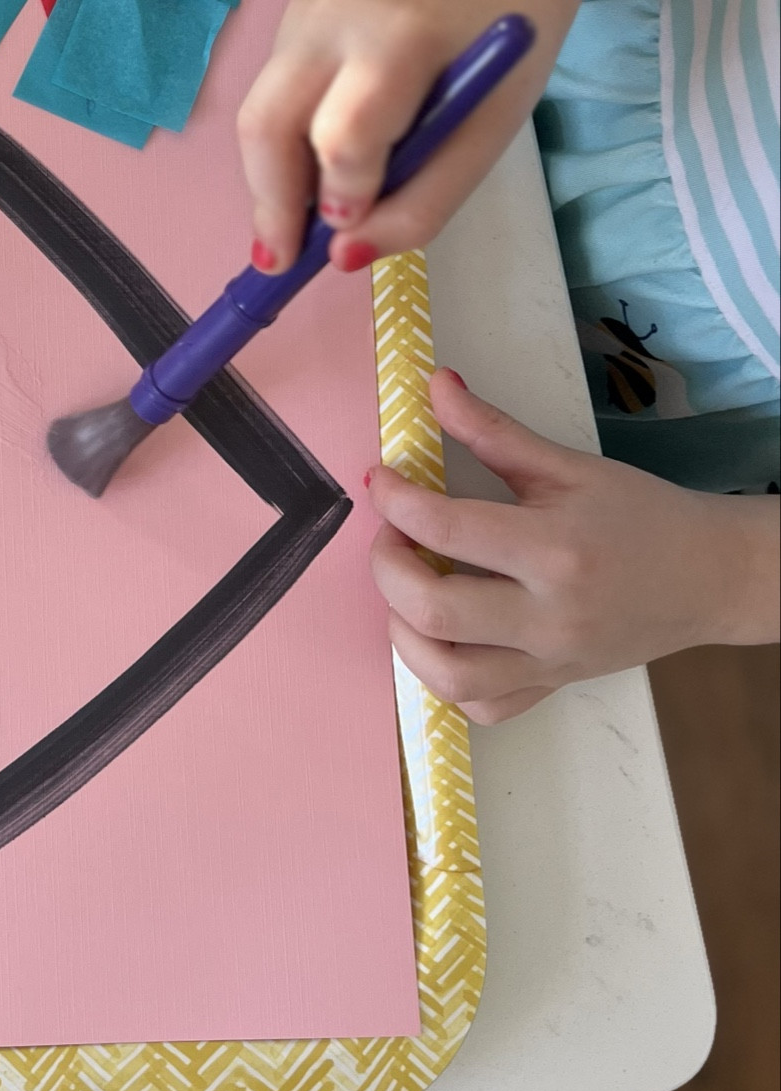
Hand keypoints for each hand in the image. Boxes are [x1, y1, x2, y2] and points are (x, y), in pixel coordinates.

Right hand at [236, 0, 552, 273]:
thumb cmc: (500, 62)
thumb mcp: (486, 142)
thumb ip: (421, 206)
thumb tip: (342, 256)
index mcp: (403, 33)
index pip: (344, 132)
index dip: (338, 193)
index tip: (343, 236)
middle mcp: (336, 11)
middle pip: (269, 122)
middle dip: (269, 202)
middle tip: (278, 262)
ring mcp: (305, 9)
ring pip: (259, 114)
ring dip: (272, 178)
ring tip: (304, 217)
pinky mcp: (290, 16)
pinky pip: (270, 98)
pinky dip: (284, 146)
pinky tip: (321, 160)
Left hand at [368, 369, 780, 723]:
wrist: (709, 577)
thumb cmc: (640, 515)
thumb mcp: (569, 465)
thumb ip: (493, 430)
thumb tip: (435, 383)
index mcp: (553, 550)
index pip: (445, 528)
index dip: (394, 499)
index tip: (381, 478)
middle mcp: (548, 617)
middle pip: (432, 610)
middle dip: (387, 566)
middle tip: (392, 534)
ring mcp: (550, 662)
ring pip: (446, 674)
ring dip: (402, 630)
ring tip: (408, 586)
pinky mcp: (552, 687)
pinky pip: (481, 707)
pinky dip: (444, 677)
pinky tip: (443, 635)